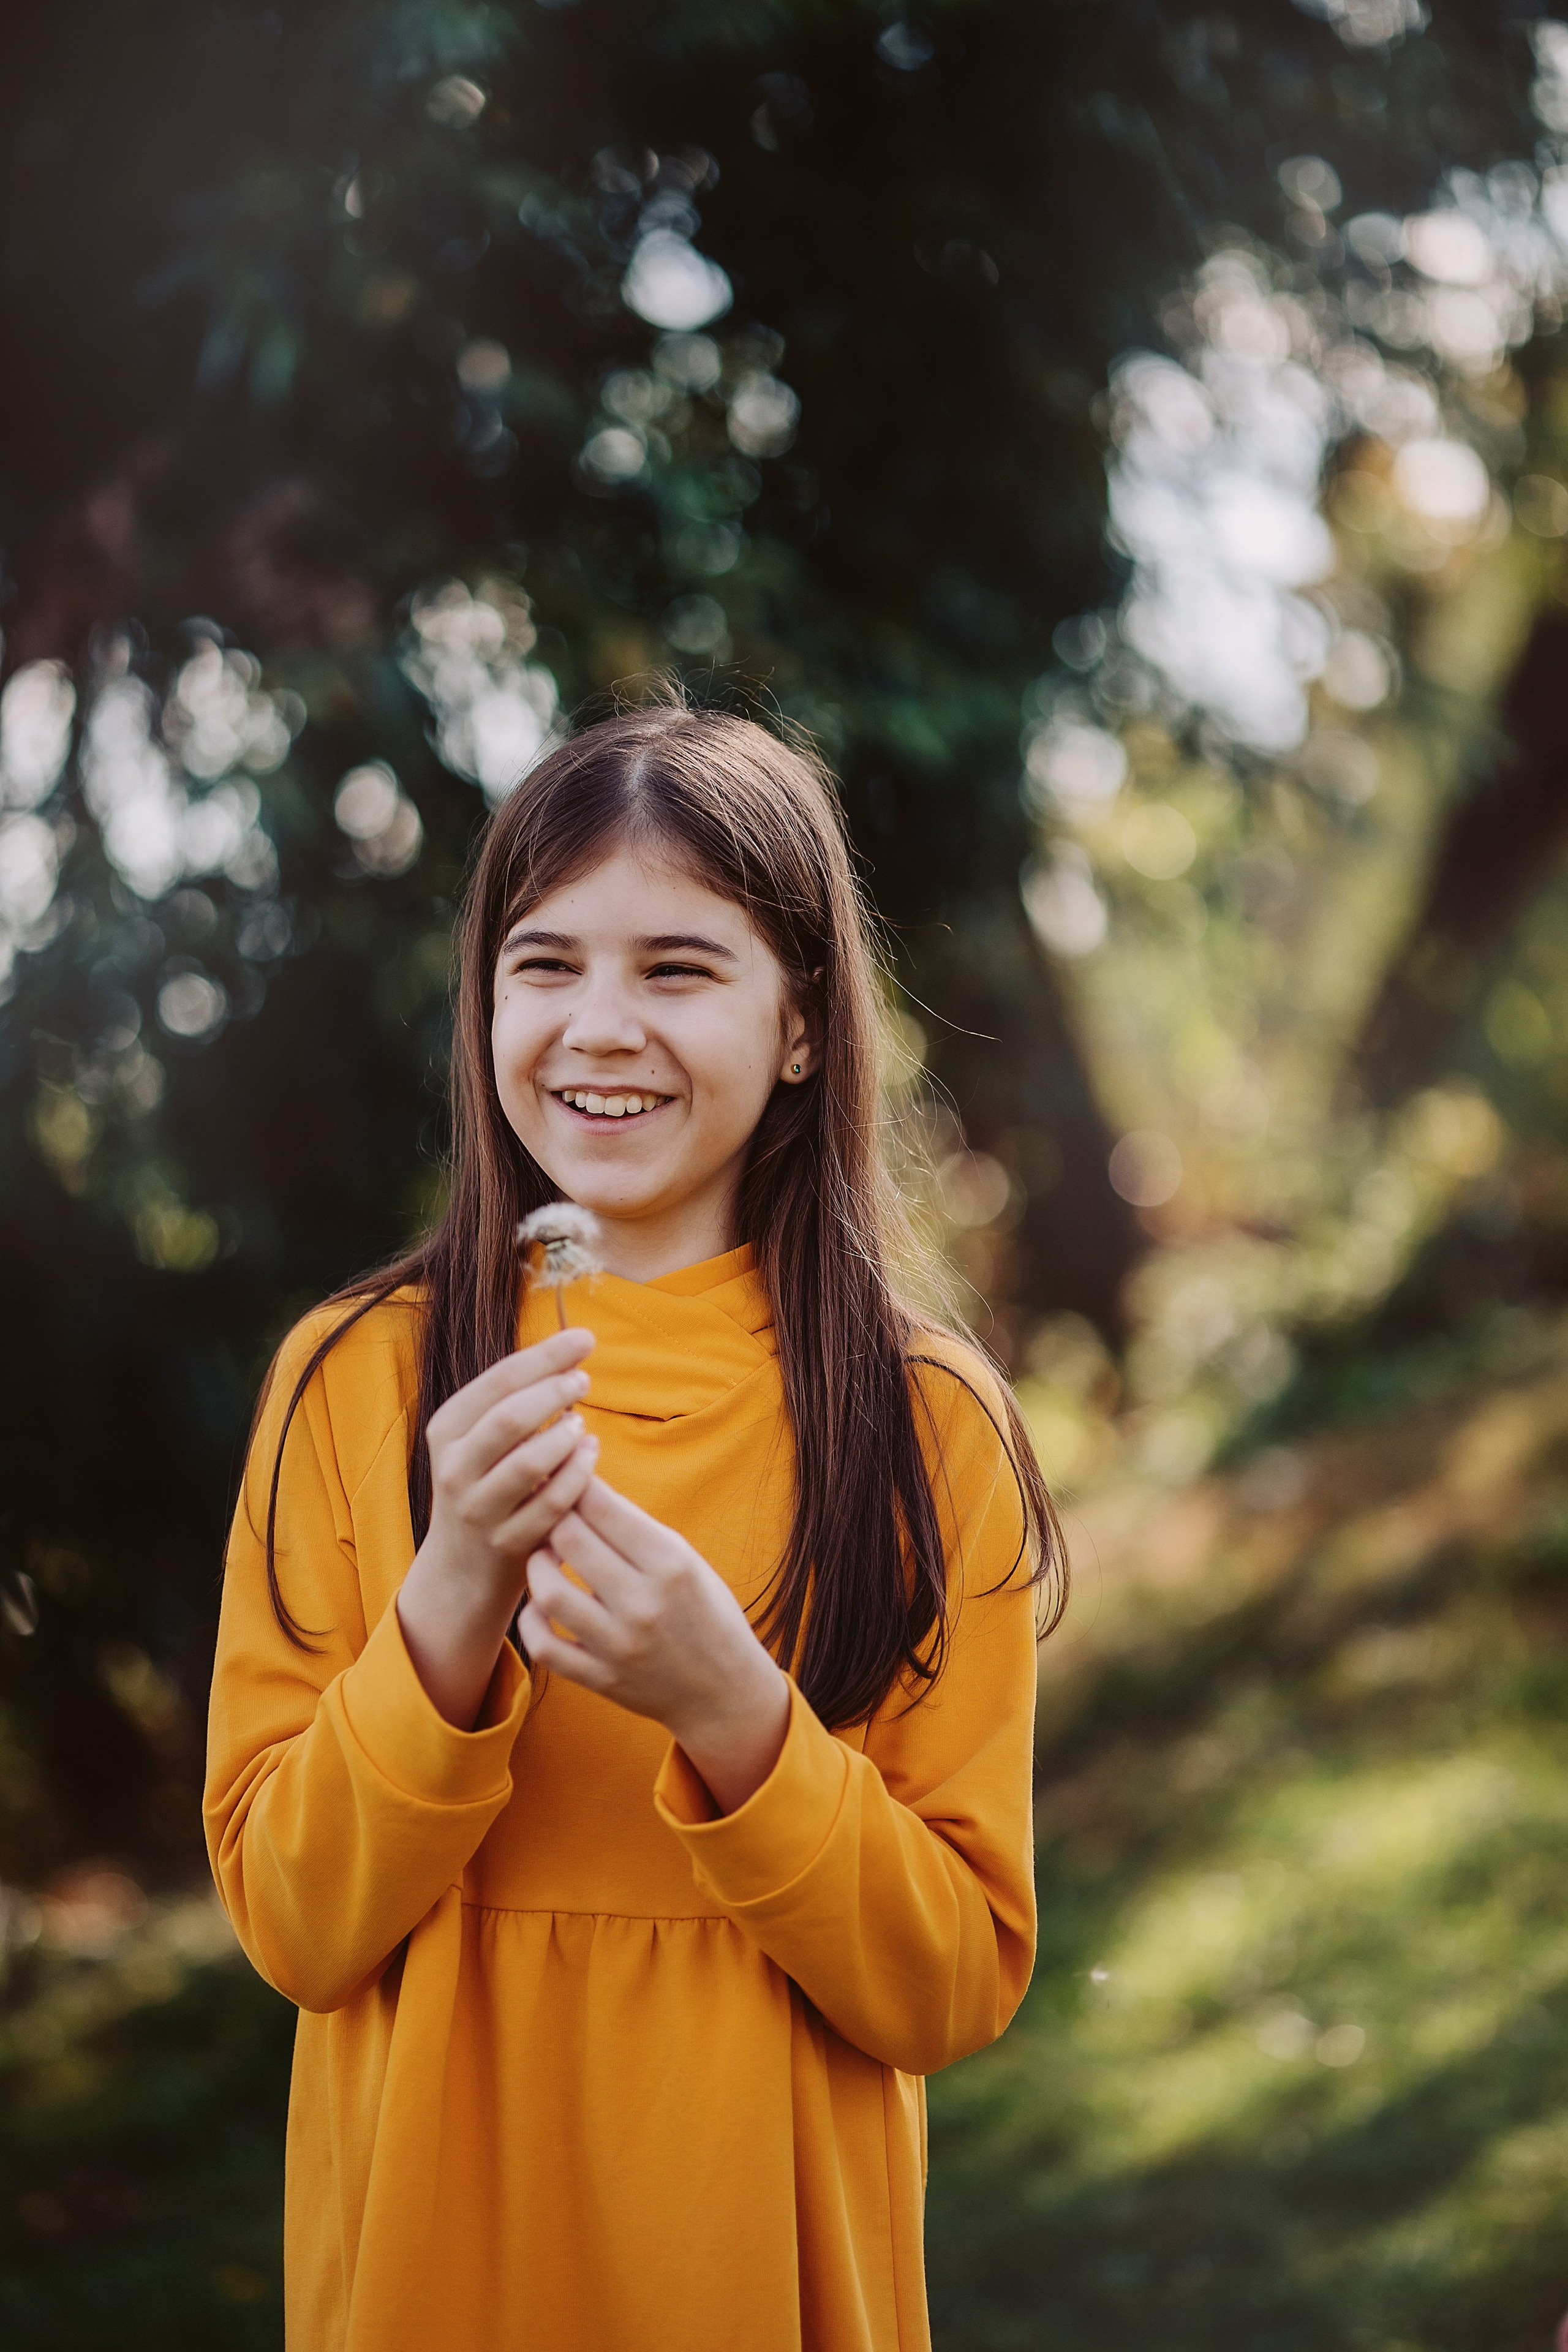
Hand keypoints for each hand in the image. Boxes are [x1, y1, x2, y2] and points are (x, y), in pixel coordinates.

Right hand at [397, 1327, 598, 1726]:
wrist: (462, 1566)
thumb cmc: (487, 1483)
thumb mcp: (482, 1438)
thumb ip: (515, 1397)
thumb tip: (573, 1346)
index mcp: (447, 1429)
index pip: (499, 1380)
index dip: (545, 1356)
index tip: (584, 1339)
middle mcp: (454, 1467)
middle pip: (510, 1418)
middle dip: (555, 1392)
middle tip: (584, 1381)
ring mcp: (478, 1508)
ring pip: (529, 1463)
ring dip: (566, 1437)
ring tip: (582, 1424)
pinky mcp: (506, 1542)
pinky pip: (551, 1504)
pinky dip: (578, 1476)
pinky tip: (590, 1455)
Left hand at [518, 1479, 790, 1814]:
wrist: (724, 1690)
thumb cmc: (703, 1611)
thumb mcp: (686, 1559)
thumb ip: (635, 1528)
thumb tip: (579, 1486)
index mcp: (671, 1563)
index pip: (600, 1505)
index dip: (574, 1482)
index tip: (566, 1478)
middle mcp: (644, 1603)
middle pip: (568, 1538)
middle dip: (554, 1518)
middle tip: (554, 1517)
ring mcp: (620, 1645)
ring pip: (549, 1591)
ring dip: (537, 1566)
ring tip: (546, 1558)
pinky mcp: (601, 1679)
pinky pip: (544, 1646)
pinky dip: (532, 1620)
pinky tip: (541, 1605)